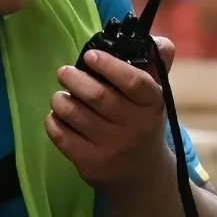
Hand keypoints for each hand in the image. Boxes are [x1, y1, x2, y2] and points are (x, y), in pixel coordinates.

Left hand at [46, 34, 176, 195]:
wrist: (143, 175)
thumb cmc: (143, 125)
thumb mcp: (154, 99)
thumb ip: (157, 67)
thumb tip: (162, 42)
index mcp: (153, 106)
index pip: (134, 82)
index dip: (109, 66)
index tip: (90, 56)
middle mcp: (136, 128)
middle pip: (97, 95)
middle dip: (74, 79)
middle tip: (65, 73)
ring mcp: (113, 148)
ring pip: (74, 113)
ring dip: (61, 100)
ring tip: (62, 97)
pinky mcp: (92, 164)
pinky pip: (61, 135)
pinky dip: (53, 121)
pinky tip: (59, 118)